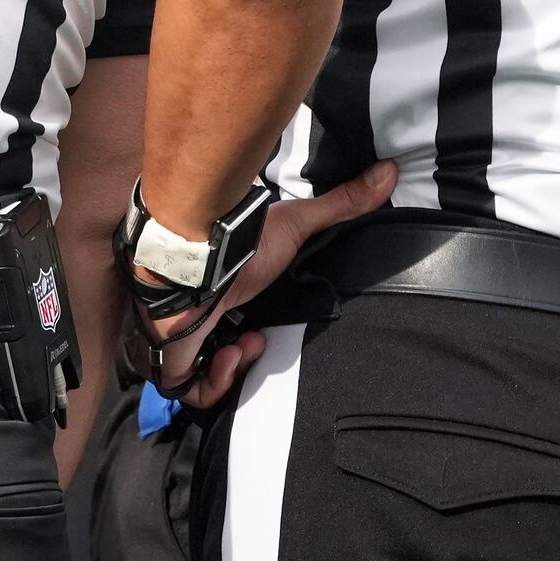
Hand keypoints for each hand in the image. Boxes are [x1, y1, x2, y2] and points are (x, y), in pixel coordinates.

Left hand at [157, 161, 398, 409]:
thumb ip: (340, 205)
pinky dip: (214, 382)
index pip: (226, 325)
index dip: (248, 337)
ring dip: (231, 370)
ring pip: (198, 378)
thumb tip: (390, 170)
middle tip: (258, 341)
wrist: (191, 256)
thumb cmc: (238, 243)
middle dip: (242, 358)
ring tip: (245, 345)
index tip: (262, 331)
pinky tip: (230, 355)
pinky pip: (187, 390)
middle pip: (211, 354)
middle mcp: (196, 317)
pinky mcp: (169, 357)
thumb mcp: (296, 224)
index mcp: (219, 293)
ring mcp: (178, 338)